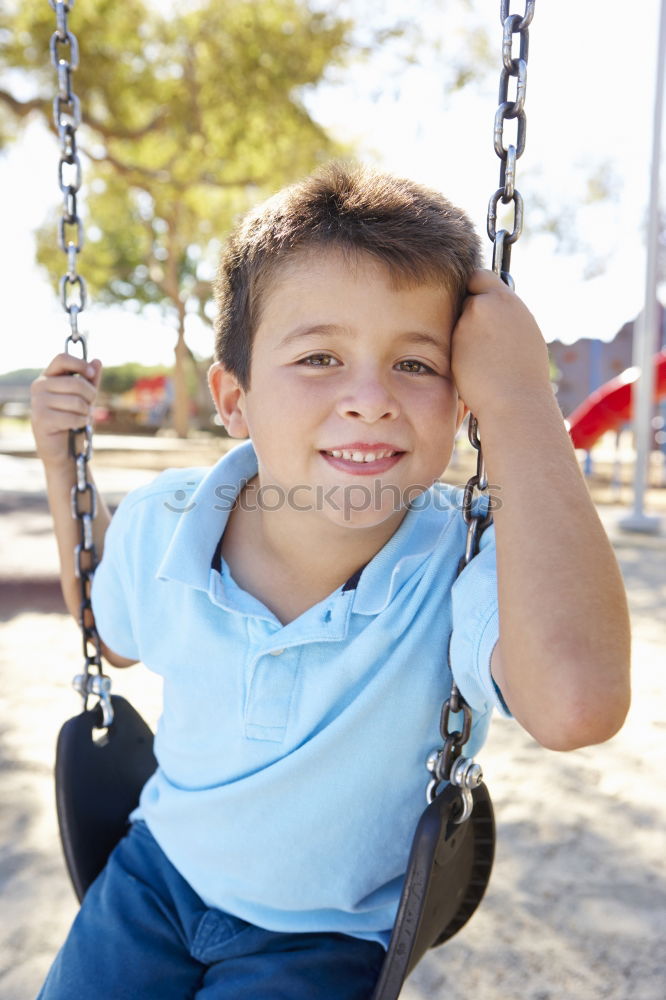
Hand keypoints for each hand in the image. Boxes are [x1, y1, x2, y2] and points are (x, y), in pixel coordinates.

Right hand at [30, 353, 101, 466]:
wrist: (63, 449)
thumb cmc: (73, 421)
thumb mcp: (84, 398)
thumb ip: (90, 380)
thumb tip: (97, 361)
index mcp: (48, 377)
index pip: (62, 358)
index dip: (80, 364)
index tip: (91, 374)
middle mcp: (39, 386)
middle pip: (75, 382)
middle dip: (90, 395)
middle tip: (89, 406)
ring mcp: (38, 402)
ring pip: (76, 401)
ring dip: (86, 412)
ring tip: (81, 417)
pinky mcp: (41, 419)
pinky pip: (72, 417)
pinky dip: (80, 423)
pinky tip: (75, 427)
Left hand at [450, 270, 551, 422]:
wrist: (515, 399)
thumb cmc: (524, 372)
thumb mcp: (523, 333)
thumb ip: (505, 316)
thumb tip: (493, 307)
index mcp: (507, 300)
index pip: (481, 277)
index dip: (475, 286)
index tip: (475, 296)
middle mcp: (485, 305)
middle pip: (466, 299)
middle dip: (469, 313)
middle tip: (480, 335)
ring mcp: (467, 324)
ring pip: (459, 324)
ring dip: (465, 336)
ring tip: (485, 359)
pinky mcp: (453, 343)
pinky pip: (454, 343)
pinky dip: (460, 352)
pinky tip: (475, 368)